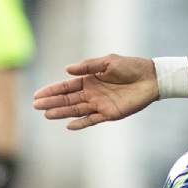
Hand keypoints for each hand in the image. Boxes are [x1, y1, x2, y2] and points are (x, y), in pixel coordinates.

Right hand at [32, 54, 158, 129]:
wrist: (150, 78)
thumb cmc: (130, 67)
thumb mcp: (108, 61)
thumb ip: (88, 66)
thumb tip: (66, 69)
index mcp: (89, 80)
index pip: (67, 86)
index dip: (52, 90)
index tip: (37, 94)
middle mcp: (91, 93)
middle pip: (68, 100)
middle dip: (52, 102)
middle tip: (36, 105)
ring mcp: (99, 105)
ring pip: (76, 110)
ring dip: (61, 112)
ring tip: (46, 114)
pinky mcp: (109, 114)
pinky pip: (92, 120)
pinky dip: (80, 123)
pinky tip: (69, 125)